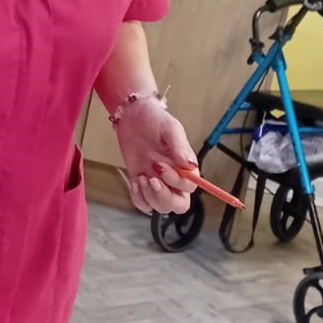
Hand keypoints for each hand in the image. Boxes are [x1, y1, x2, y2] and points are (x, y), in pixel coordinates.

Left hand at [114, 97, 195, 215]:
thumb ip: (180, 147)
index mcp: (185, 166)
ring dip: (150, 196)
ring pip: (160, 207)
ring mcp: (157, 182)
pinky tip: (135, 180)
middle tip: (151, 179)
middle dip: (164, 197)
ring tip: (141, 176)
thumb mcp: (170, 128)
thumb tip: (190, 165)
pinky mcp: (141, 184)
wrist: (131, 116)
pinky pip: (143, 204)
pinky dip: (138, 197)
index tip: (161, 167)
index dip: (177, 183)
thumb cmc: (154, 119)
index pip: (190, 188)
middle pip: (178, 205)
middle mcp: (173, 178)